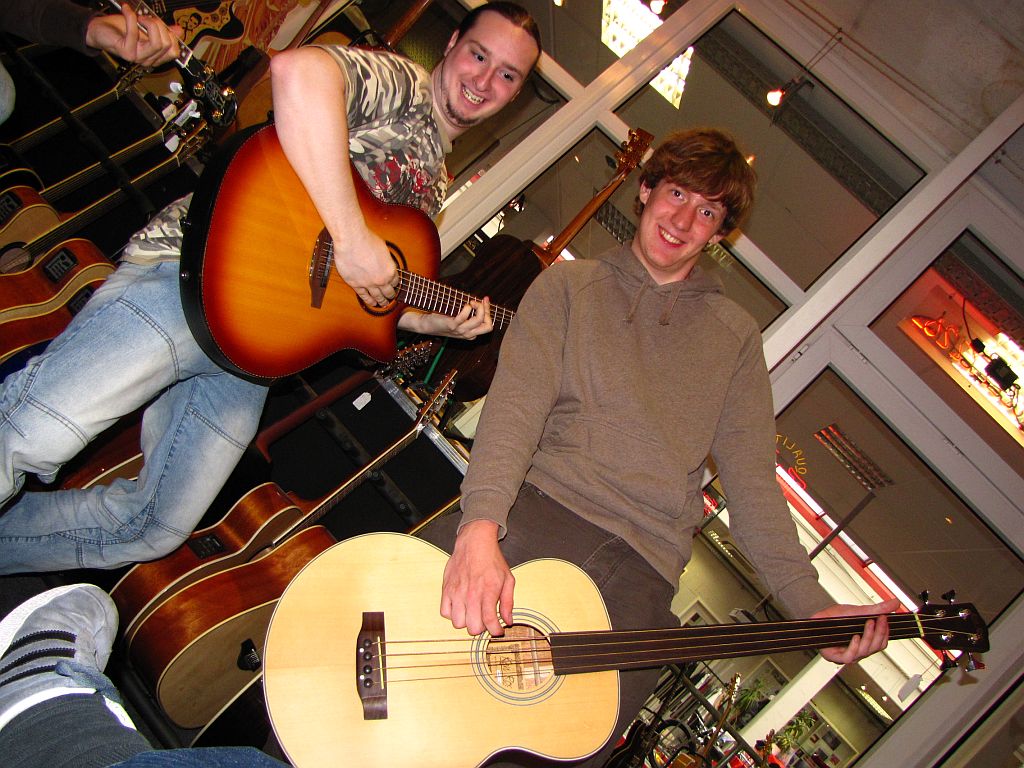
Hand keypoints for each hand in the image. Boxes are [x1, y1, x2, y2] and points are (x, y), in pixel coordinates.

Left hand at [86, 5, 181, 66]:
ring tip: (139, 17)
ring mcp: (138, 57)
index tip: (163, 25)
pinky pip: (134, 33)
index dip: (172, 36)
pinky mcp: (127, 52)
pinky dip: (131, 17)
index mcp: (155, 56)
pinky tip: (126, 10)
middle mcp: (148, 60)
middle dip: (160, 27)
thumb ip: (162, 30)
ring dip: (150, 24)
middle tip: (149, 18)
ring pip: (157, 43)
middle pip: (167, 46)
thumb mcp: (146, 27)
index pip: (174, 52)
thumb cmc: (121, 29)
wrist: (100, 30)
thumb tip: (179, 30)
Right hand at [333, 229, 398, 307]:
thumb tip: (385, 263)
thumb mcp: (384, 249)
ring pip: (377, 297)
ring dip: (381, 301)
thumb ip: (386, 260)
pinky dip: (369, 301)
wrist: (351, 240)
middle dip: (390, 295)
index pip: (396, 282)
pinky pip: (364, 296)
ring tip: (383, 304)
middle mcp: (381, 280)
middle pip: (388, 292)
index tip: (394, 286)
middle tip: (391, 297)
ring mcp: (368, 284)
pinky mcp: (355, 284)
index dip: (395, 284)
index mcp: (390, 271)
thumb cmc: (367, 240)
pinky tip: (372, 303)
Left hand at [398, 297, 492, 338]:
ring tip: (472, 302)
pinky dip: (467, 308)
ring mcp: (460, 330)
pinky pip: (464, 317)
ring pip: (479, 320)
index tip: (485, 300)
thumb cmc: (442, 320)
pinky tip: (465, 305)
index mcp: (471, 333)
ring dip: (479, 308)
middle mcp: (467, 334)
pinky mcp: (452, 325)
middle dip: (487, 311)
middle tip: (481, 302)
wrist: (427, 326)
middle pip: (488, 326)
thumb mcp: (459, 320)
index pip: (488, 325)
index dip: (488, 311)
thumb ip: (468, 315)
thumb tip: (478, 302)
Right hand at [440, 519, 513, 636]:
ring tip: (472, 612)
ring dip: (466, 621)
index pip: (490, 622)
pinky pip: (445, 612)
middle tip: (484, 619)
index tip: (498, 630)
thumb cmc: (492, 560)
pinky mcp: (446, 589)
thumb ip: (508, 602)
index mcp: (488, 591)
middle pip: (472, 627)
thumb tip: (508, 620)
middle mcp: (471, 594)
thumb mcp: (508, 579)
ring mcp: (457, 592)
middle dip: (481, 628)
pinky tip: (460, 606)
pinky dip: (452, 613)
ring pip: (458, 623)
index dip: (495, 631)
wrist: (475, 542)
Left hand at [814, 598, 900, 663]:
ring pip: (865, 652)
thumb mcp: (859, 611)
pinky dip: (854, 646)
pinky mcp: (836, 657)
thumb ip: (877, 609)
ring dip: (869, 637)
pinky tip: (856, 637)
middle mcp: (858, 650)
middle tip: (879, 619)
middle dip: (880, 632)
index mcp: (865, 642)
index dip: (886, 632)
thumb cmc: (837, 616)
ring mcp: (848, 654)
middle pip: (875, 647)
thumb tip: (896, 602)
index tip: (886, 618)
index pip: (882, 643)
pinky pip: (850, 657)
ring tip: (869, 623)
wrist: (817, 615)